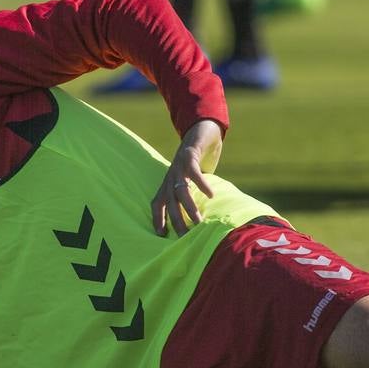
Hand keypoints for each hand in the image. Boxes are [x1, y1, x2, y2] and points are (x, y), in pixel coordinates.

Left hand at [152, 119, 219, 236]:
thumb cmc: (197, 160)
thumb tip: (203, 217)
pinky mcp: (189, 156)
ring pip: (180, 190)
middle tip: (185, 237)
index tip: (161, 235)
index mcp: (168, 183)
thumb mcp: (191, 181)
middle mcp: (170, 177)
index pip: (157, 204)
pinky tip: (211, 194)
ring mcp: (178, 166)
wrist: (200, 130)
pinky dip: (201, 183)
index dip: (157, 219)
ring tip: (198, 221)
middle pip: (170, 202)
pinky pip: (193, 172)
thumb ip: (194, 196)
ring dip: (188, 207)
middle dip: (176, 220)